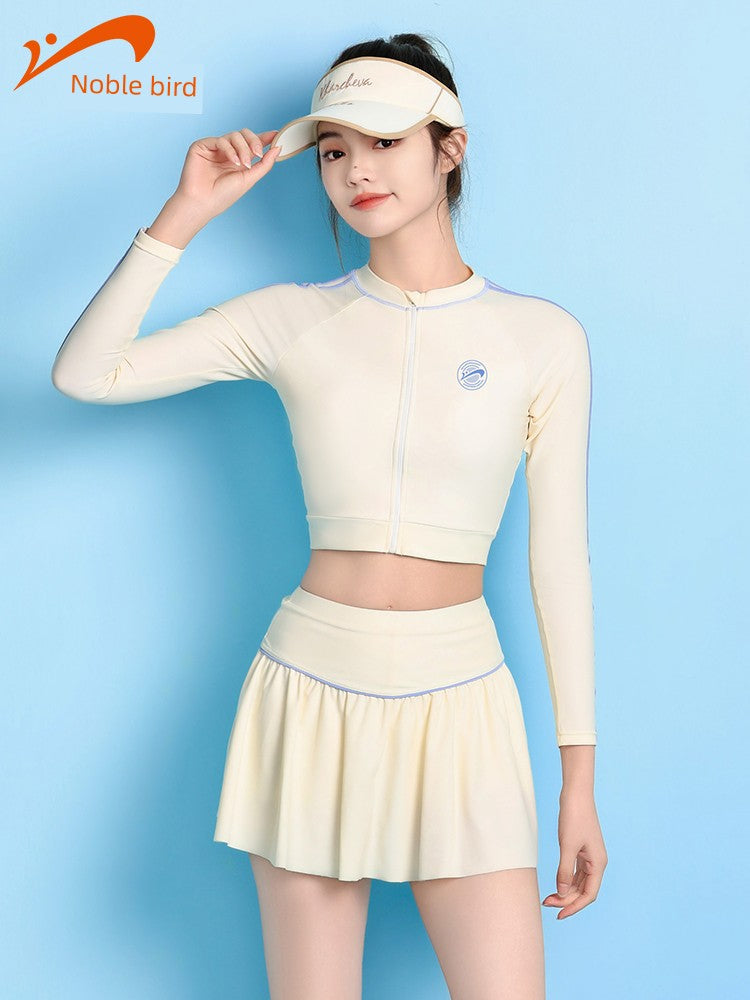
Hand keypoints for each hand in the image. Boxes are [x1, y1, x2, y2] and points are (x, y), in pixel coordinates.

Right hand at [172, 128, 281, 222]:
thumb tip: (278, 148)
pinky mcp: (202, 146)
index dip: (264, 137)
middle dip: (254, 142)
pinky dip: (230, 150)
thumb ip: (264, 164)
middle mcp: (227, 152)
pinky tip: (233, 161)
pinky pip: (221, 140)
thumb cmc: (223, 195)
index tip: (276, 135)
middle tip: (258, 154)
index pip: (252, 143)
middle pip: (244, 134)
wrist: (203, 202)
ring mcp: (215, 148)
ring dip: (243, 149)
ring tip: (243, 164)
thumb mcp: (249, 179)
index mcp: (238, 160)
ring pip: (234, 135)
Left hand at [542, 787, 606, 918]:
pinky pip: (575, 872)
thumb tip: (563, 893)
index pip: (589, 895)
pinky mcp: (581, 850)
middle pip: (583, 891)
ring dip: (565, 892)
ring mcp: (589, 856)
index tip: (559, 915)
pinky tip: (556, 885)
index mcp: (598, 864)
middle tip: (546, 903)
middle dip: (567, 900)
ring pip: (579, 883)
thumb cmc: (574, 817)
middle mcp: (596, 862)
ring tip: (548, 898)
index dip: (574, 907)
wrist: (576, 794)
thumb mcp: (567, 846)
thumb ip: (565, 871)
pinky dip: (566, 880)